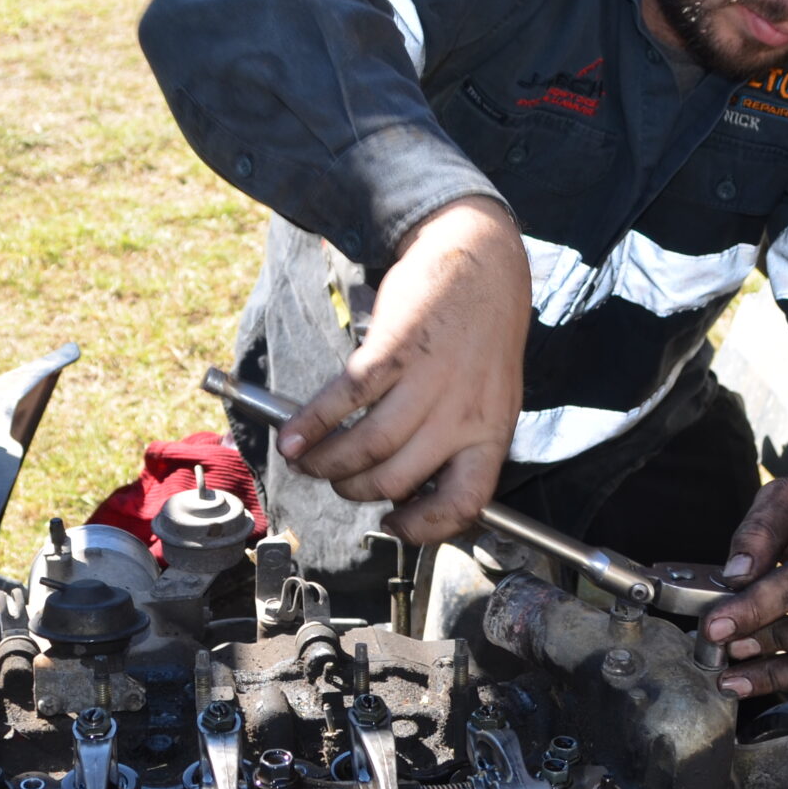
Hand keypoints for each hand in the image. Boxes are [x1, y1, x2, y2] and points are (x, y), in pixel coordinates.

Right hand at [278, 197, 530, 542]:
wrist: (481, 262)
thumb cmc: (484, 333)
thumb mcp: (493, 396)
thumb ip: (463, 440)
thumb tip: (415, 488)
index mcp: (491, 431)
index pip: (464, 501)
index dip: (426, 526)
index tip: (395, 524)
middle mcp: (461, 412)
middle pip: (396, 479)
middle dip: (356, 490)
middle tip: (339, 482)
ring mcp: (428, 381)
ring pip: (368, 447)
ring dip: (327, 463)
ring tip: (309, 462)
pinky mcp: (394, 350)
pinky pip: (346, 400)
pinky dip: (312, 424)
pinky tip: (293, 436)